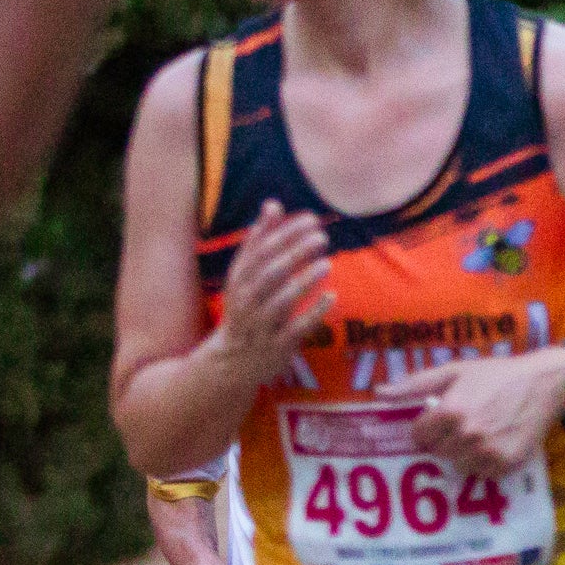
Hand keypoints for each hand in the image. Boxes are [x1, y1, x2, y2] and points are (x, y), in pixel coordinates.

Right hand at [211, 203, 333, 384]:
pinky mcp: (276, 346)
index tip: (311, 219)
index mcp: (239, 279)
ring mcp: (260, 325)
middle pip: (270, 273)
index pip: (261, 250)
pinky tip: (332, 296)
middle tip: (322, 236)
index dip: (286, 233)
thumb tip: (273, 203)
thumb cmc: (246, 307)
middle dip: (295, 253)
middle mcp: (247, 300)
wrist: (232, 361)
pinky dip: (313, 312)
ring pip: (281, 301)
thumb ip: (260, 239)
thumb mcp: (245, 274)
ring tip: (326, 264)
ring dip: (304, 280)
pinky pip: (296, 328)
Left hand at [411, 347, 564, 480]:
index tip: (438, 419)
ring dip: (463, 452)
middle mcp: (466, 436)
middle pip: (437, 452)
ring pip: (458, 465)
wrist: (543, 385)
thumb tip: (378, 393)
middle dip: (444, 439)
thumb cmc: (496, 374)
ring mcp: (487, 453)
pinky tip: (495, 442)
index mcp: (450, 411)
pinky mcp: (505, 466)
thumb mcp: (455, 371)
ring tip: (479, 433)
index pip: (419, 436)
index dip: (426, 427)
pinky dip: (484, 462)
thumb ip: (414, 385)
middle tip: (461, 424)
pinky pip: (482, 473)